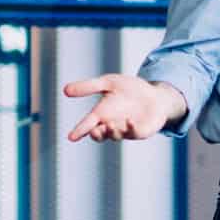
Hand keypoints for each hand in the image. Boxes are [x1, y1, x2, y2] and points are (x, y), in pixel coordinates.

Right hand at [62, 73, 186, 141]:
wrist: (154, 94)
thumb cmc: (130, 89)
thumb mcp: (108, 83)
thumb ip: (89, 87)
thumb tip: (64, 90)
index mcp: (101, 114)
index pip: (87, 124)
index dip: (79, 131)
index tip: (71, 137)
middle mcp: (111, 124)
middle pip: (99, 135)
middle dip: (96, 135)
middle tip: (95, 130)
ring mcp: (125, 130)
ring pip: (114, 136)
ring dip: (111, 131)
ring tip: (110, 124)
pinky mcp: (139, 132)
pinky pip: (133, 133)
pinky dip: (130, 128)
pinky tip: (129, 121)